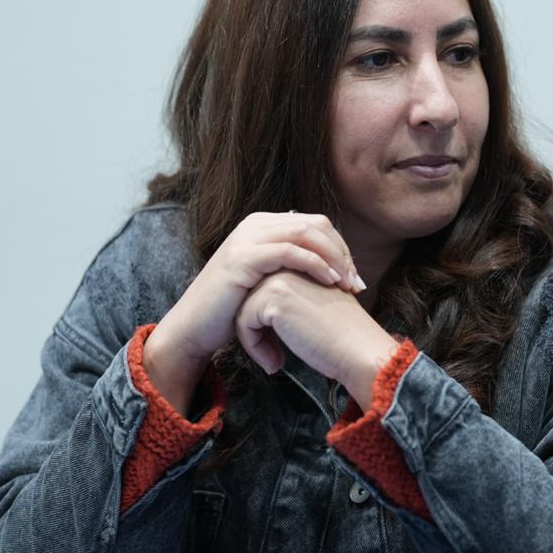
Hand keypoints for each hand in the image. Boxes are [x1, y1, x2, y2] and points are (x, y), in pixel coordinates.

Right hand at [143, 212, 361, 410]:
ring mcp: (247, 238)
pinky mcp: (243, 258)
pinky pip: (290, 252)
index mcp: (263, 225)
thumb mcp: (266, 280)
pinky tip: (329, 282)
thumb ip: (288, 266)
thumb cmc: (232, 310)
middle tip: (357, 283)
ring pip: (306, 233)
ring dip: (334, 258)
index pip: (315, 223)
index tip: (355, 278)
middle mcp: (255, 224)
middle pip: (316, 224)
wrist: (195, 328)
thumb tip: (322, 260)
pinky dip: (315, 264)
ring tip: (348, 284)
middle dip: (342, 252)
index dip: (340, 247)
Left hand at [235, 271, 397, 409]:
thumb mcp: (318, 302)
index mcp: (302, 261)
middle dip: (256, 329)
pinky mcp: (274, 297)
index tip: (278, 345)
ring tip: (274, 360)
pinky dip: (254, 346)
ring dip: (253, 339)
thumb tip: (266, 313)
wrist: (359, 349)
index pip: (264, 287)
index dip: (266, 320)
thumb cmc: (344, 335)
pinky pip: (244, 322)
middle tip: (273, 355)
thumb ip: (295, 296)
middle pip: (250, 296)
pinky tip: (275, 363)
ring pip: (244, 308)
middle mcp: (289, 263)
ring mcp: (280, 277)